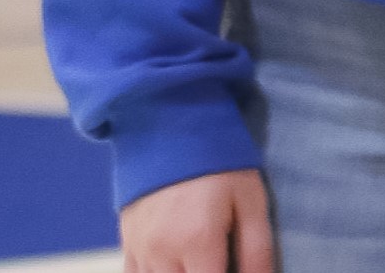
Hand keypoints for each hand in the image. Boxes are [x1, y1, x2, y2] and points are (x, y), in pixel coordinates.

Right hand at [120, 168, 271, 272]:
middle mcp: (163, 253)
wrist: (173, 125)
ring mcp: (140, 251)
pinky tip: (177, 264)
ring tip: (202, 258)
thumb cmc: (220, 160)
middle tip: (218, 259)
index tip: (234, 267)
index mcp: (198, 241)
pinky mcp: (127, 245)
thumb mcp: (250, 197)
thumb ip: (257, 248)